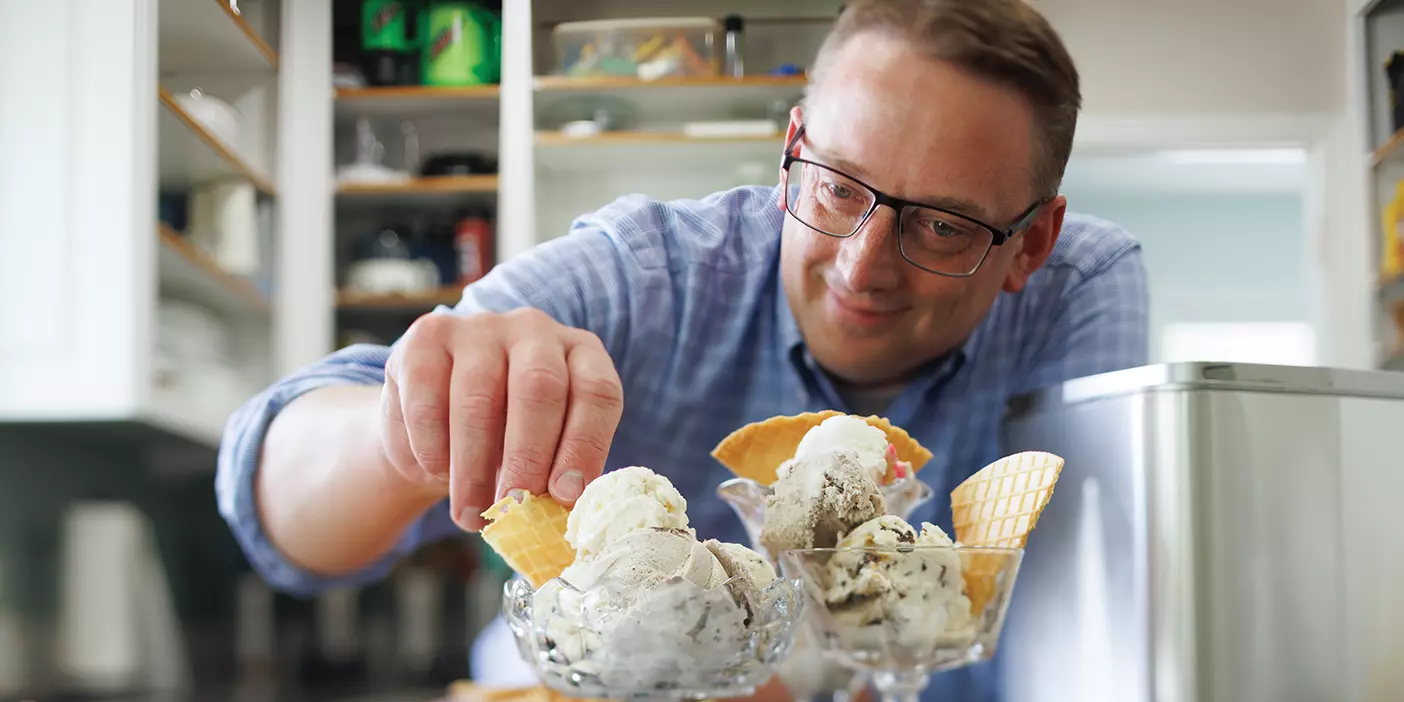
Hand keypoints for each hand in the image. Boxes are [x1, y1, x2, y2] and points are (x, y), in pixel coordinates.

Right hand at [379, 308, 624, 530]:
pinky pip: (428, 400)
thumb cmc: (508, 440)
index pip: (596, 391)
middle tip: (515, 506)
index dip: (584, 446)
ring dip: (473, 468)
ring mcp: (479, 326)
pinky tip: (437, 472)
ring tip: (472, 514)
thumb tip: (562, 512)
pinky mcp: (426, 337)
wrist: (441, 417)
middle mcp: (535, 329)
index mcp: (581, 354)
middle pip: (539, 387)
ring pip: (478, 400)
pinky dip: (432, 448)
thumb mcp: (546, 450)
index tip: (564, 496)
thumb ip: (558, 473)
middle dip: (528, 456)